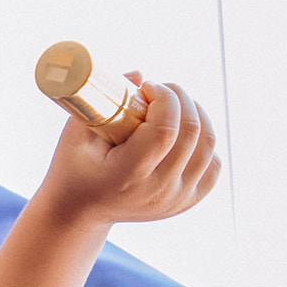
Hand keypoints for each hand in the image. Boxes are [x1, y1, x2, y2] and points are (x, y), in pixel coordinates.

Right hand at [39, 76, 220, 226]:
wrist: (80, 212)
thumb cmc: (74, 168)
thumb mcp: (75, 135)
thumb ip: (103, 102)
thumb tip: (139, 75)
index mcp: (129, 176)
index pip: (165, 131)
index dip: (164, 98)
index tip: (146, 87)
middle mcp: (159, 191)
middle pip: (191, 133)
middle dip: (180, 99)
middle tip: (160, 90)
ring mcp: (177, 199)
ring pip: (208, 145)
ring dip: (196, 115)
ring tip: (173, 106)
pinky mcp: (187, 201)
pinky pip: (212, 164)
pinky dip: (204, 142)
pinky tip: (183, 134)